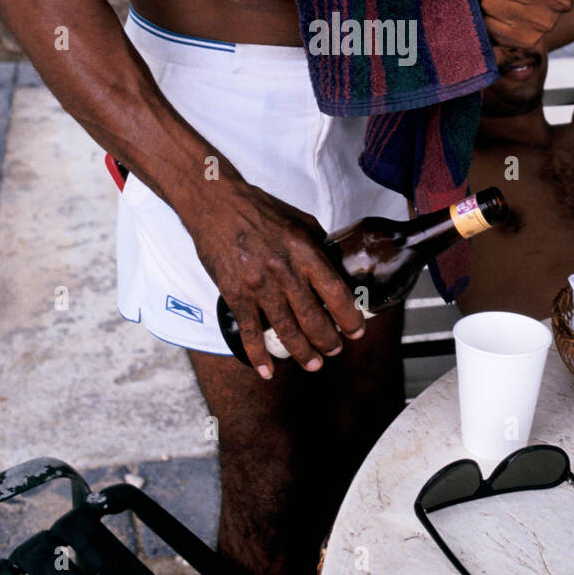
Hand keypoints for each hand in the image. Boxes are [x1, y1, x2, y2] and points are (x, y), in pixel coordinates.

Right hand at [192, 183, 364, 377]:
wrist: (217, 204)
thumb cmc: (260, 209)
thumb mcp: (300, 220)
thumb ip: (318, 245)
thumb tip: (335, 265)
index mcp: (305, 252)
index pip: (336, 294)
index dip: (350, 318)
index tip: (356, 331)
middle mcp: (285, 272)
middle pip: (313, 320)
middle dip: (328, 342)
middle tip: (334, 350)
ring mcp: (258, 286)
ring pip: (286, 331)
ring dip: (302, 353)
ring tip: (313, 364)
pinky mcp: (235, 294)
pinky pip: (250, 332)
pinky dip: (259, 356)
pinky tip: (267, 371)